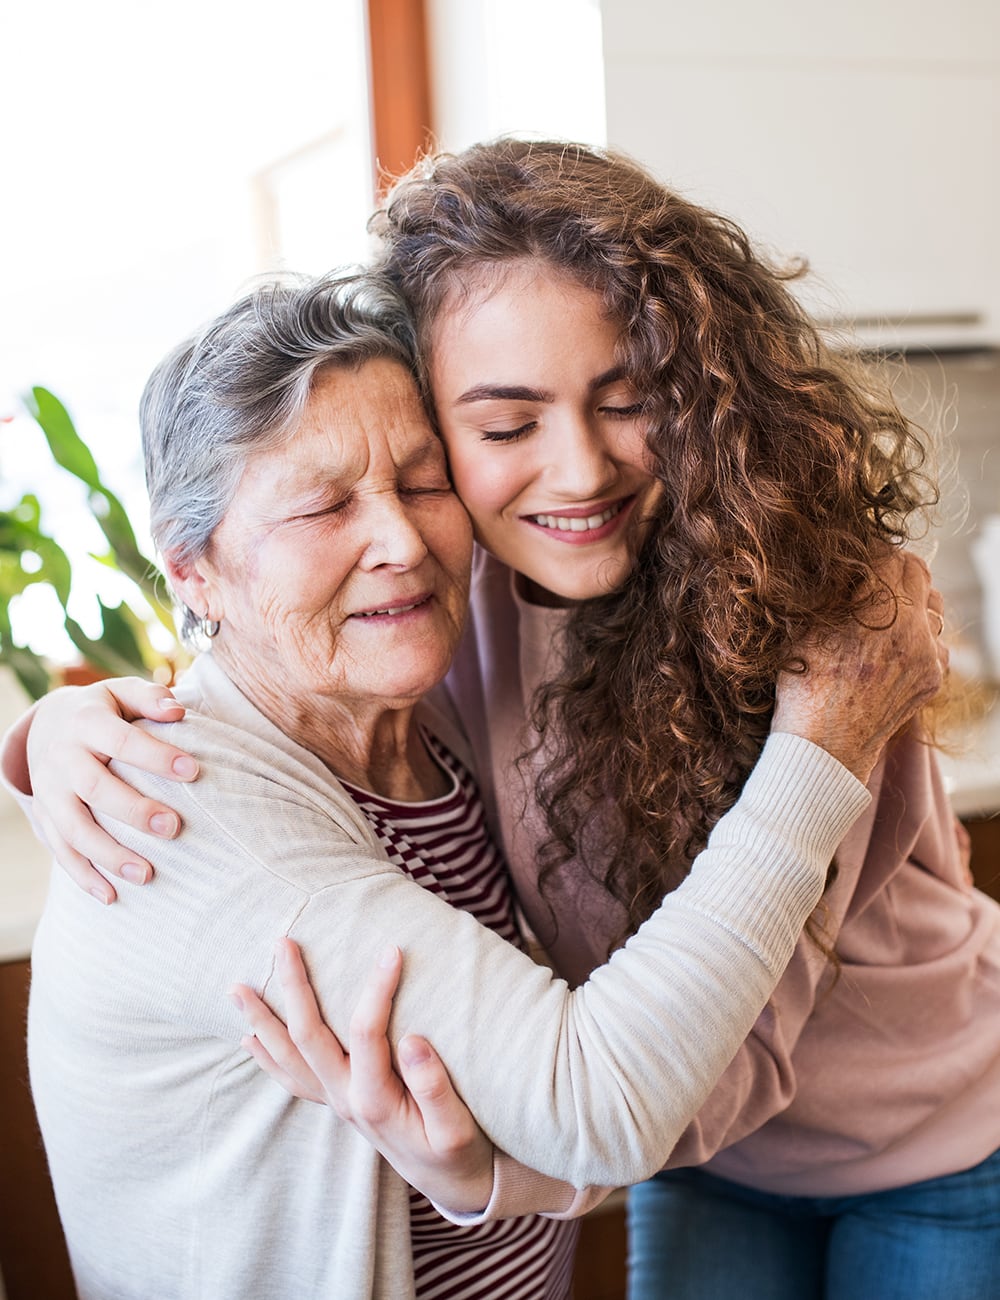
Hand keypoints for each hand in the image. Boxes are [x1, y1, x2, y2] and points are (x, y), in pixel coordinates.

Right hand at [23, 677, 198, 903]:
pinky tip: (111, 896)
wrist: (48, 725)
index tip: (194, 772)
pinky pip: (60, 851)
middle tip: (175, 828)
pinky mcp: (44, 816)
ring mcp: (49, 791)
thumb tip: (178, 711)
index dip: (156, 756)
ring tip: (148, 875)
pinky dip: (83, 876)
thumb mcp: (120, 692)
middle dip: (134, 811)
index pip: (121, 740)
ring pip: (74, 828)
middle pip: (95, 788)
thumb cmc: (104, 710)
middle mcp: (62, 758)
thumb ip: (149, 698)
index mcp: (85, 723)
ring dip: (109, 855)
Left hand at [231, 939, 494, 1214]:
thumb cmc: (457, 1151)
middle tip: (283, 942)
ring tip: (236, 989)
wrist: (449, 1182)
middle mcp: (344, 1098)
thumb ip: (435, 1088)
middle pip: (307, 1036)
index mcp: (375, 1100)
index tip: (393, 950)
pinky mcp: (337, 1102)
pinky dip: (268, 1057)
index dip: (377, 989)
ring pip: (287, 1058)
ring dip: (261, 1022)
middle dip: (293, 987)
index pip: (366, 1033)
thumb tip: (412, 1039)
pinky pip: (292, 1079)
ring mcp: (335, 1101)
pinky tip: (251, 1038)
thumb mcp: (457, 1128)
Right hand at [772, 549, 946, 782]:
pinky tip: (893, 649)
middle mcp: (912, 627)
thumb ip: (835, 592)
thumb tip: (845, 567)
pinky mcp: (933, 678)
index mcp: (880, 608)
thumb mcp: (806, 627)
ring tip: (884, 615)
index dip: (872, 554)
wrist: (822, 747)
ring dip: (913, 603)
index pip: (891, 555)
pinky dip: (920, 638)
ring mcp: (928, 655)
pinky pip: (936, 642)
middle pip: (919, 574)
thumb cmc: (803, 686)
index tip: (858, 561)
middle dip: (896, 572)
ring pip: (933, 608)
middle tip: (873, 579)